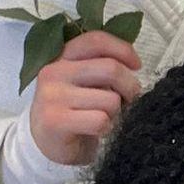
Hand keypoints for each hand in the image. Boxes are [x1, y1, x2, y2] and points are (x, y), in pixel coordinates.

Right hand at [28, 31, 140, 165]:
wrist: (47, 143)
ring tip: (105, 117)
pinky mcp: (55, 120)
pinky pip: (100, 120)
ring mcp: (53, 96)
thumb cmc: (75, 111)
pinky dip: (106, 128)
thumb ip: (102, 68)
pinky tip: (96, 130)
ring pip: (110, 100)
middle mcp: (54, 71)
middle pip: (111, 69)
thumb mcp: (85, 82)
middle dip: (130, 87)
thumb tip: (132, 63)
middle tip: (129, 101)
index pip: (96, 40)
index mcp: (63, 56)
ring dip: (117, 113)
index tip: (136, 65)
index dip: (123, 50)